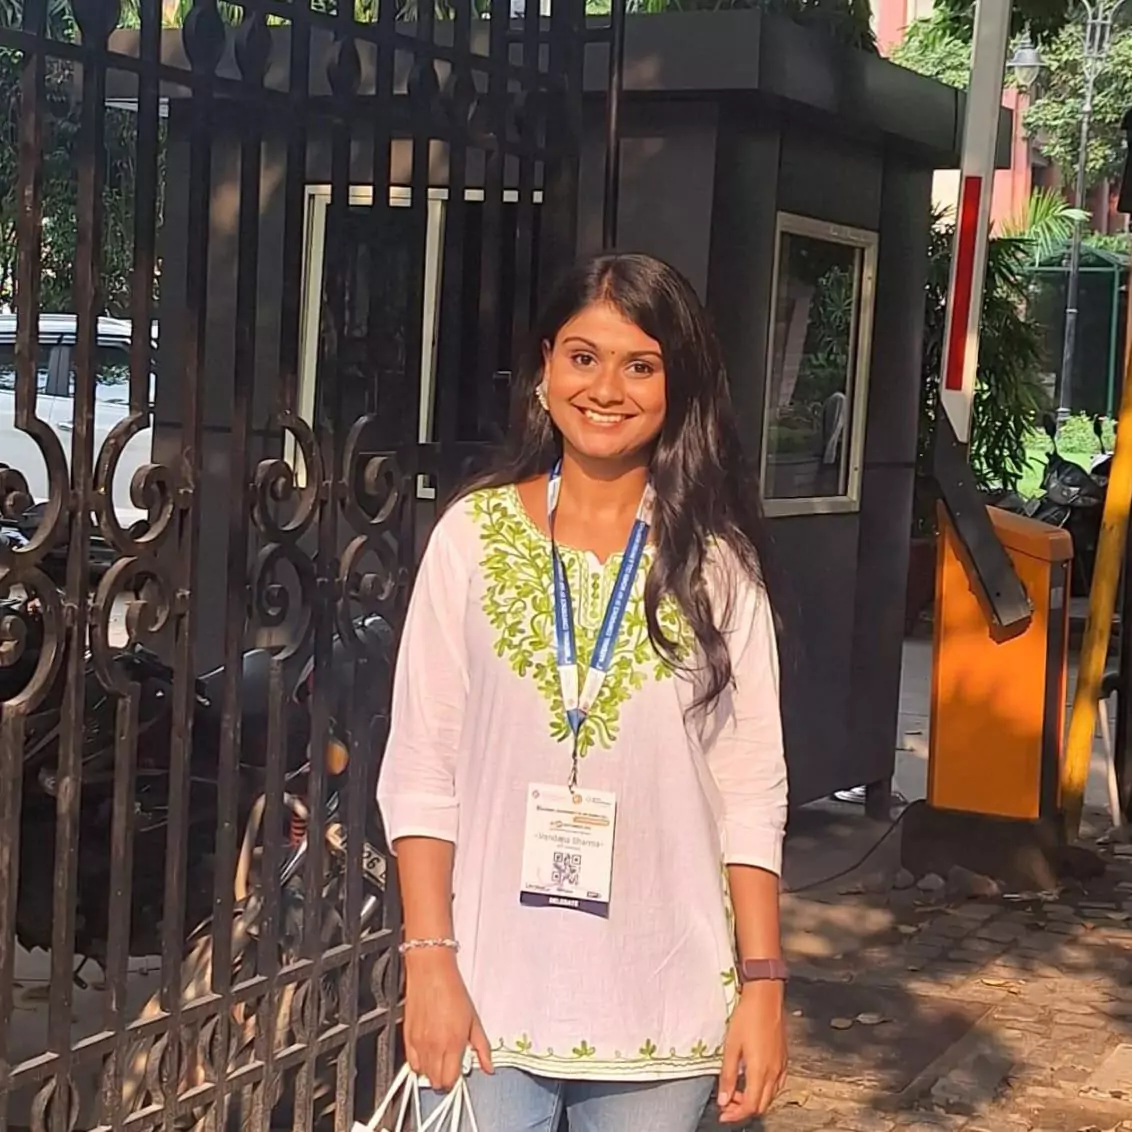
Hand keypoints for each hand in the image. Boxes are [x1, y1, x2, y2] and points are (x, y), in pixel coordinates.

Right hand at [403, 949, 493, 1089]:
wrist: (431, 972)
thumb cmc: (452, 990)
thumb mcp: (474, 1019)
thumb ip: (482, 1047)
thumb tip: (489, 1066)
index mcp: (453, 1043)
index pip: (451, 1080)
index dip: (456, 1079)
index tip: (459, 1070)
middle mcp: (434, 1046)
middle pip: (436, 1082)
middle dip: (445, 1077)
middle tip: (451, 1064)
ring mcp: (419, 1043)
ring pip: (423, 1075)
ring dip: (432, 1071)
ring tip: (440, 1056)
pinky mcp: (407, 1037)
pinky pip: (411, 1063)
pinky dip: (419, 1063)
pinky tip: (427, 1052)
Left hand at [717, 979, 787, 1122]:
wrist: (765, 997)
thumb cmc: (747, 1017)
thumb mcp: (731, 1046)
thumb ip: (727, 1075)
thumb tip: (722, 1099)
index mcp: (760, 1071)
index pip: (750, 1106)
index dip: (735, 1115)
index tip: (723, 1114)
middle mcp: (774, 1073)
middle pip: (762, 1105)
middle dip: (743, 1109)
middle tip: (727, 1103)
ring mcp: (781, 1066)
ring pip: (770, 1096)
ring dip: (754, 1099)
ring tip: (737, 1091)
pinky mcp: (784, 1059)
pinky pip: (777, 1084)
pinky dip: (764, 1089)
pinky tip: (752, 1080)